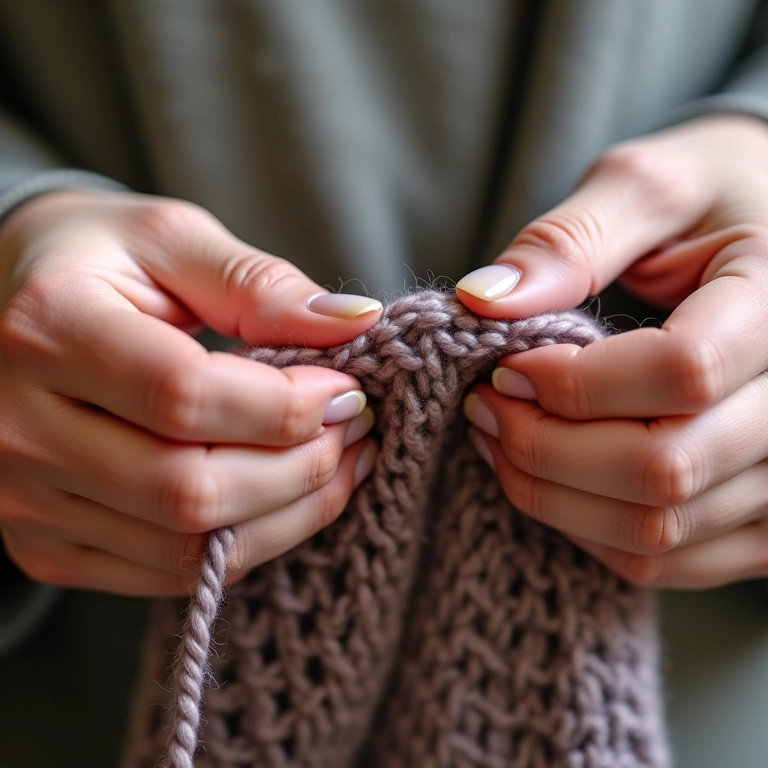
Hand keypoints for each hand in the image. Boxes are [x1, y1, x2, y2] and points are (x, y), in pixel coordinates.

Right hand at [0, 190, 381, 594]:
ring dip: (288, 514)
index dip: (284, 406)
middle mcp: (19, 428)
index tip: (346, 390)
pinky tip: (287, 497)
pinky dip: (246, 544)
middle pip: (187, 489)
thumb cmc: (94, 262)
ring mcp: (25, 500)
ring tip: (340, 462)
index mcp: (49, 329)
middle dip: (300, 469)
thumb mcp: (170, 241)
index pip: (183, 396)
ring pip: (186, 547)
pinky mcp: (45, 544)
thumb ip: (259, 285)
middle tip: (354, 428)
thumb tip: (357, 321)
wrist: (6, 307)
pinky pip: (166, 574)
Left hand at [457, 114, 767, 588]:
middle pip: (664, 469)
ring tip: (500, 442)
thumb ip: (572, 238)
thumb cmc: (710, 207)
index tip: (504, 368)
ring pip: (659, 530)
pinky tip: (550, 481)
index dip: (571, 384)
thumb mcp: (651, 186)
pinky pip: (669, 559)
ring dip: (553, 497)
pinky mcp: (761, 516)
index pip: (681, 374)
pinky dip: (590, 531)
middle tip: (484, 410)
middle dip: (544, 448)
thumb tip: (482, 299)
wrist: (765, 254)